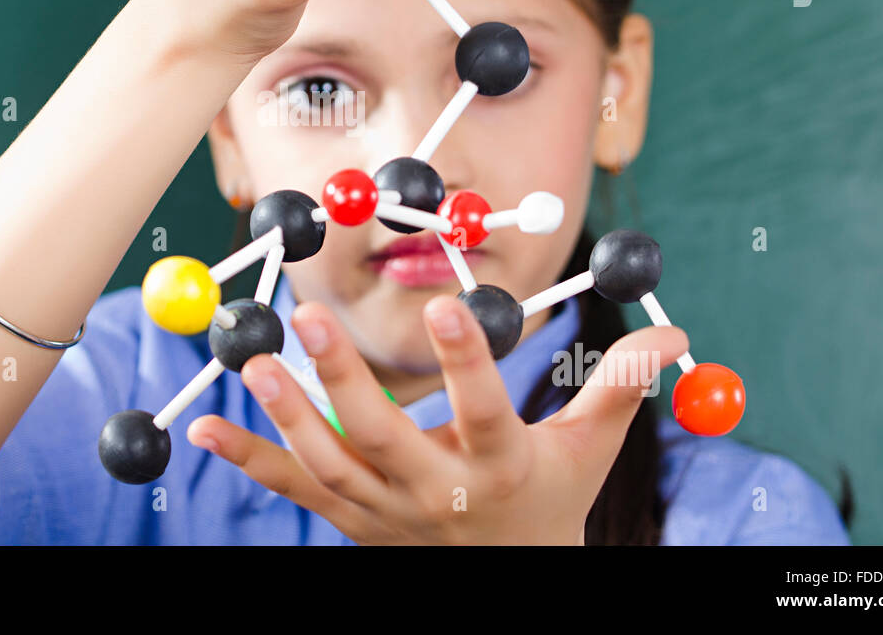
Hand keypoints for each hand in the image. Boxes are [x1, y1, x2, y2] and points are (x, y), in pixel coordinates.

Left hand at [186, 294, 688, 544]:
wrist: (504, 578)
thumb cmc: (547, 499)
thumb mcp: (586, 450)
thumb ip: (618, 388)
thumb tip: (680, 332)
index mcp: (499, 468)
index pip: (485, 415)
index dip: (470, 364)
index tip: (453, 303)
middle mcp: (434, 495)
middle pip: (386, 438)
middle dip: (347, 378)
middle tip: (311, 315)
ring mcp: (383, 512)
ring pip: (329, 465)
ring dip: (288, 415)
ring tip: (254, 362)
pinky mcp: (348, 519)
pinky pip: (293, 488)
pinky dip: (249, 459)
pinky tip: (202, 430)